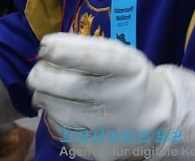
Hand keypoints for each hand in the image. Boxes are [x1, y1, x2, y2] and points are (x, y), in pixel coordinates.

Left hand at [27, 33, 173, 160]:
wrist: (156, 122)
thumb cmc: (129, 81)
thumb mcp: (122, 57)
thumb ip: (87, 49)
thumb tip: (47, 48)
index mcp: (130, 69)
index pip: (91, 57)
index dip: (62, 51)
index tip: (45, 47)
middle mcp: (121, 98)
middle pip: (67, 86)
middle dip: (41, 75)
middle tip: (38, 71)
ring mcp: (110, 127)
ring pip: (57, 109)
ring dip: (43, 96)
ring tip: (45, 90)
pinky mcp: (98, 149)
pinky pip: (61, 129)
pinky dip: (53, 116)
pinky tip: (59, 109)